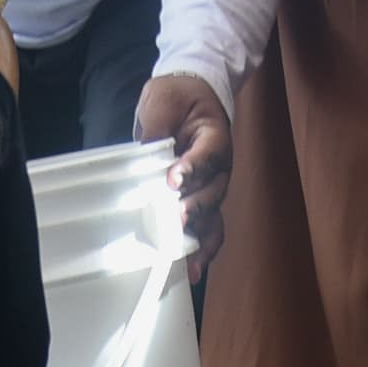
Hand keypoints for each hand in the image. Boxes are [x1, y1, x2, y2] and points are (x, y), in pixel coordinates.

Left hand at [139, 71, 232, 248]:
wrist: (190, 97)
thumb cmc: (178, 97)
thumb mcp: (163, 102)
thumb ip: (158, 130)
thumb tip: (147, 158)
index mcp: (215, 138)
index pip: (207, 155)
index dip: (191, 168)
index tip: (173, 180)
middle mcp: (220, 168)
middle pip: (212, 193)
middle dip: (194, 208)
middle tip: (176, 219)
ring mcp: (213, 188)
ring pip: (213, 217)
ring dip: (200, 238)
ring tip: (191, 260)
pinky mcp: (202, 202)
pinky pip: (207, 228)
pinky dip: (202, 249)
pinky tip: (194, 269)